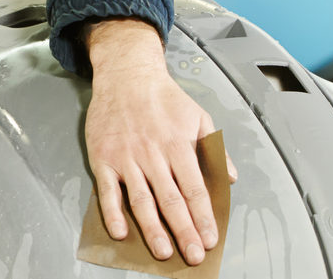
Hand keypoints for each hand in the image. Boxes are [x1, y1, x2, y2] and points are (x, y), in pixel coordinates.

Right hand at [83, 18, 234, 265]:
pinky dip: (113, 213)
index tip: (211, 238)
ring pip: (141, 200)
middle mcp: (154, 154)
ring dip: (153, 229)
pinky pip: (108, 191)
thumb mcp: (199, 117)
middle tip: (193, 255)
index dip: (203, 217)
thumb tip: (229, 177)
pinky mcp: (103, 159)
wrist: (127, 76)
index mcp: (179, 145)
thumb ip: (214, 148)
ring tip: (163, 251)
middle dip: (184, 231)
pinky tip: (122, 232)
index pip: (195, 189)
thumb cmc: (165, 98)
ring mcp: (127, 158)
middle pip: (171, 200)